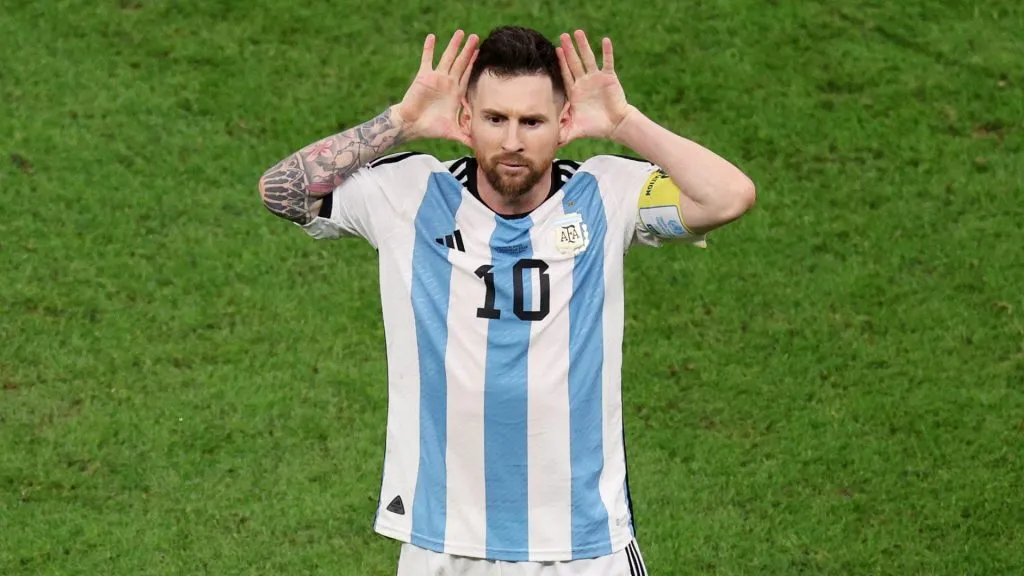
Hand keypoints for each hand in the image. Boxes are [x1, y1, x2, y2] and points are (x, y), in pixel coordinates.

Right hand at [395, 30, 478, 146]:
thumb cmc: (430, 128)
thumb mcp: (452, 132)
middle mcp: (447, 83)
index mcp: (455, 93)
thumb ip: (466, 137)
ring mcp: (436, 78)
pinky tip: (432, 37)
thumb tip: (479, 148)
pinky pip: (427, 59)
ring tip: (460, 32)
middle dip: (468, 50)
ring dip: (453, 45)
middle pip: (461, 63)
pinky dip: (429, 48)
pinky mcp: (424, 76)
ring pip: (447, 58)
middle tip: (476, 36)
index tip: (482, 52)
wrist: (411, 125)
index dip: (474, 64)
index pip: (467, 75)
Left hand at [556, 30, 634, 144]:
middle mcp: (584, 82)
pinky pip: (607, 62)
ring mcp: (596, 78)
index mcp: (575, 91)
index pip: (566, 74)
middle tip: (563, 35)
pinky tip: (604, 40)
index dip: (561, 62)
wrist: (614, 126)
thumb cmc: (594, 127)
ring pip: (589, 58)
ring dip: (584, 46)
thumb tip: (547, 143)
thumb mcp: (575, 130)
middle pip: (574, 62)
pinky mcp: (609, 78)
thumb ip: (561, 134)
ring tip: (578, 32)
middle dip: (568, 49)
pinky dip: (606, 52)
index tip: (555, 50)